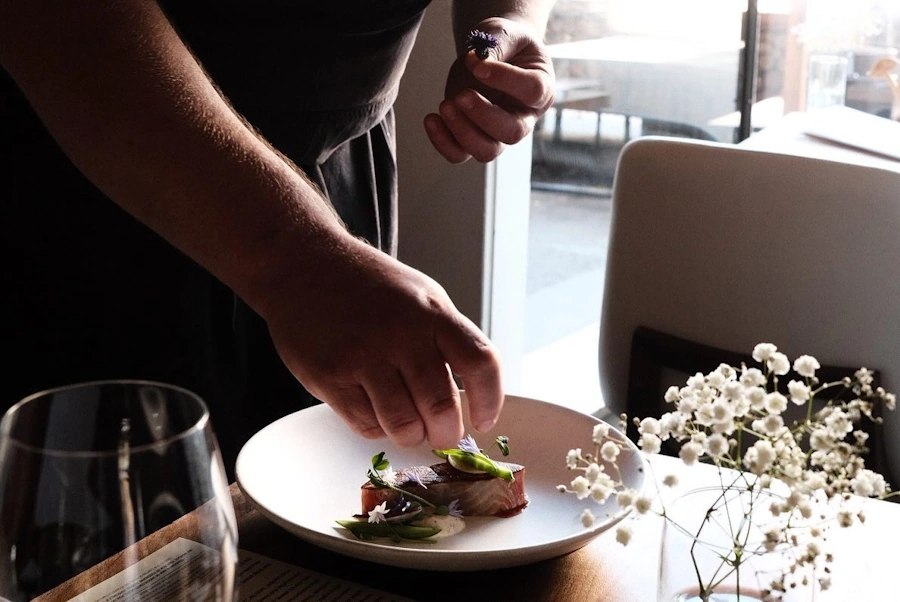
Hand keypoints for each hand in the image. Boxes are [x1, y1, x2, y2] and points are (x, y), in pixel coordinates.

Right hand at [261, 236, 503, 449]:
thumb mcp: (421, 295)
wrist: (304, 265)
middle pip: (441, 406)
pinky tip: (375, 411)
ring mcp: (363, 356)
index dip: (489, 400)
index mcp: (432, 312)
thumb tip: (472, 395)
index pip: (480, 362)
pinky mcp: (330, 376)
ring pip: (404, 425)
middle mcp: (401, 334)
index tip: (484, 420)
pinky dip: (377, 427)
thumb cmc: (369, 286)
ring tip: (409, 427)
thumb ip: (446, 338)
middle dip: (446, 433)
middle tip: (442, 435)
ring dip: (412, 436)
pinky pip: (366, 425)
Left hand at [424, 16, 554, 163]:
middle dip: (483, 115)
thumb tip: (478, 61)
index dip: (505, 79)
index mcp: (541, 90)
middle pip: (512, 132)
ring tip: (445, 104)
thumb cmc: (504, 45)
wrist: (491, 55)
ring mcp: (498, 133)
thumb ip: (497, 44)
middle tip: (460, 95)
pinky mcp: (473, 138)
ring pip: (487, 151)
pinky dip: (443, 142)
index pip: (532, 91)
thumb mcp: (504, 33)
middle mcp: (524, 118)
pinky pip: (460, 154)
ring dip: (462, 132)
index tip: (478, 65)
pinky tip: (431, 118)